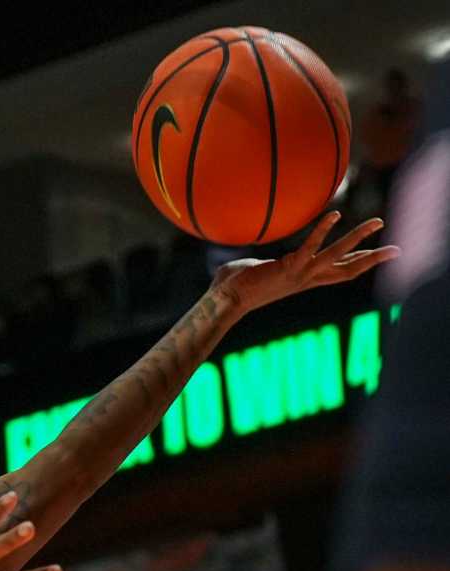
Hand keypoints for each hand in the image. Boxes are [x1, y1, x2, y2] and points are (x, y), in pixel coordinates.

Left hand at [211, 212, 399, 312]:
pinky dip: (322, 230)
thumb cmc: (232, 287)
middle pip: (349, 270)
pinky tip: (334, 214)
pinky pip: (310, 247)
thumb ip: (261, 266)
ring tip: (378, 222)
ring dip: (359, 239)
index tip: (381, 254)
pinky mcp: (288, 268)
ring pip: (338, 256)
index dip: (361, 264)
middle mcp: (307, 280)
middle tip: (399, 249)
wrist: (224, 302)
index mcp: (304, 280)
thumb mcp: (256, 273)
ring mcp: (300, 275)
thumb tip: (248, 263)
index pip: (340, 273)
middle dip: (374, 259)